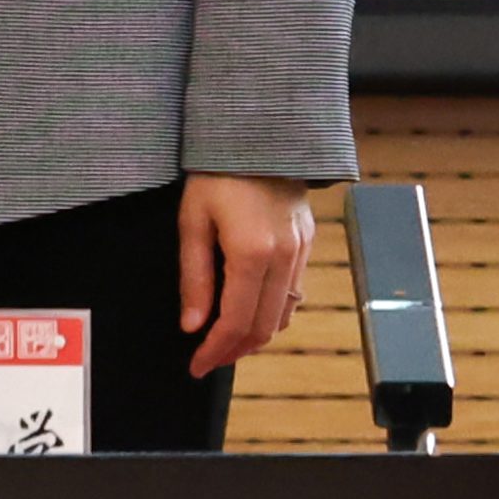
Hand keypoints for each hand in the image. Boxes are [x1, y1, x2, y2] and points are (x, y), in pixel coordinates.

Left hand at [180, 170, 316, 376]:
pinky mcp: (307, 241)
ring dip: (255, 334)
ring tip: (225, 340)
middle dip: (235, 350)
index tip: (196, 366)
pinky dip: (272, 311)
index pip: (236, 323)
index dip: (215, 351)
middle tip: (208, 359)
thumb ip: (194, 277)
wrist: (258, 133)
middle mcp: (283, 257)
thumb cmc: (215, 172)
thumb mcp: (192, 221)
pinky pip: (294, 291)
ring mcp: (300, 250)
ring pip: (283, 313)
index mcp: (251, 254)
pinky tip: (250, 310)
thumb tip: (192, 327)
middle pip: (264, 327)